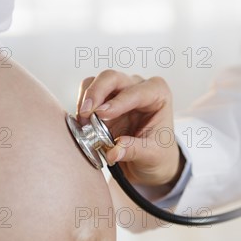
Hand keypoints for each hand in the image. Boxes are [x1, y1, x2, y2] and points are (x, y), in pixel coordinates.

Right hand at [76, 70, 183, 189]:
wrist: (151, 162)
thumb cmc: (158, 154)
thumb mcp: (152, 155)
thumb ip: (133, 150)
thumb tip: (114, 151)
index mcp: (158, 95)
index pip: (136, 92)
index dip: (118, 102)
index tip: (101, 113)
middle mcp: (138, 87)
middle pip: (112, 78)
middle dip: (96, 92)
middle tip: (86, 113)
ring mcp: (119, 92)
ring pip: (96, 82)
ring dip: (86, 100)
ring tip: (83, 122)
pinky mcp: (104, 101)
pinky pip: (88, 95)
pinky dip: (82, 106)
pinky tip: (83, 124)